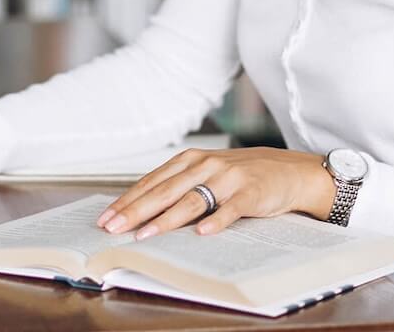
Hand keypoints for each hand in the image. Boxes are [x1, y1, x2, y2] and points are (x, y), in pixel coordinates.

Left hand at [95, 146, 335, 239]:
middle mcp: (205, 165)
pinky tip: (202, 233)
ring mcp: (227, 178)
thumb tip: (139, 209)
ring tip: (146, 234)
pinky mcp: (250, 193)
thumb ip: (177, 185)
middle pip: (164, 191)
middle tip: (113, 228)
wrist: (287, 170)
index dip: (127, 201)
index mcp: (189, 160)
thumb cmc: (239, 175)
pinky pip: (230, 209)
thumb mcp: (205, 172)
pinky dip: (216, 221)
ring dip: (167, 218)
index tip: (106, 218)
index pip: (151, 182)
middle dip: (136, 211)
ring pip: (192, 199)